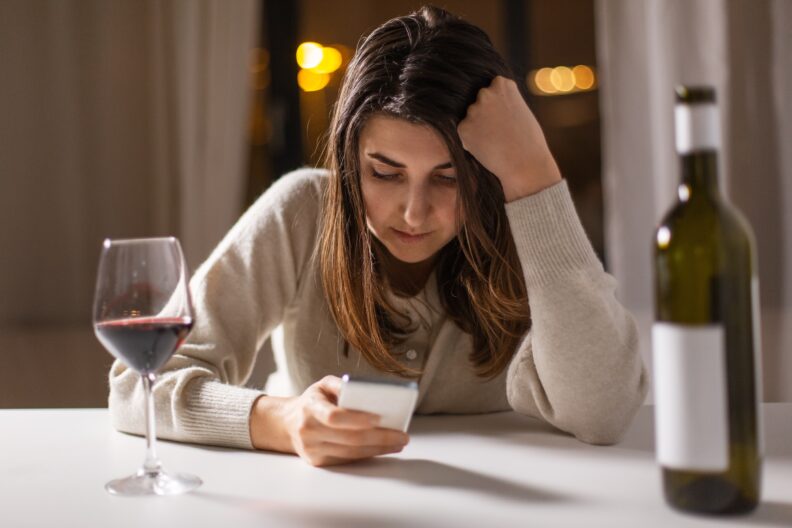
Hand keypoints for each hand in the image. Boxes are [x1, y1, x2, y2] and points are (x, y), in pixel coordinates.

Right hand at [250, 375, 408, 466]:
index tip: (379, 418)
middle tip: (402, 435)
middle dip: (380, 438)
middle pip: (349, 438)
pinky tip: (383, 448)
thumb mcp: (323, 385)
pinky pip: (347, 459)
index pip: (334, 416)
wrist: (289, 423)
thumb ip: (342, 384)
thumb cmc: (314, 401)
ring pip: (351, 452)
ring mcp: (312, 449)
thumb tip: (367, 391)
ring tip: (398, 442)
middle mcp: (309, 430)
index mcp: (310, 407)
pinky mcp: (318, 461)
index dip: (357, 419)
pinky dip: (368, 454)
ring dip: (378, 449)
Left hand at [457, 76, 561, 201]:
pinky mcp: (463, 128)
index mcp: (502, 84)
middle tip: (500, 132)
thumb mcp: (519, 109)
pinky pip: (465, 133)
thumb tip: (482, 105)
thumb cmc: (528, 140)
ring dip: (479, 128)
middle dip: (486, 114)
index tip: (507, 117)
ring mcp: (473, 110)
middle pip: (480, 102)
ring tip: (497, 141)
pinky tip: (487, 148)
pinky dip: (472, 141)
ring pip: (472, 118)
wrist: (525, 164)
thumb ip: (502, 102)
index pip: (493, 89)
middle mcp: (485, 93)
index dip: (499, 106)